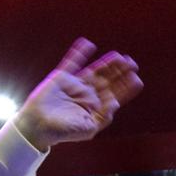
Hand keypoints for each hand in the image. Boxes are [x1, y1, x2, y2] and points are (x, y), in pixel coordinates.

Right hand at [13, 38, 143, 151]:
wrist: (38, 127)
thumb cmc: (63, 132)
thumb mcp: (88, 128)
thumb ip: (103, 117)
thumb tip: (116, 102)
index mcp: (96, 107)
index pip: (115, 95)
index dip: (126, 87)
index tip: (137, 80)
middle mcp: (87, 94)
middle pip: (107, 80)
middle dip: (120, 72)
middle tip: (132, 64)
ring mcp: (75, 84)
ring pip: (94, 70)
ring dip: (107, 63)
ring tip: (119, 56)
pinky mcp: (61, 77)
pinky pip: (72, 61)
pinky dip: (79, 53)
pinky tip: (88, 43)